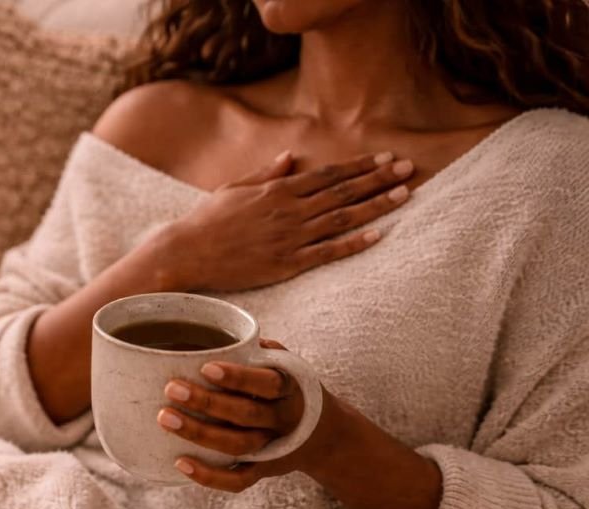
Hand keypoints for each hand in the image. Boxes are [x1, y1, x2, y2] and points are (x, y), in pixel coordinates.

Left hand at [155, 340, 344, 491]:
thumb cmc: (287, 388)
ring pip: (237, 446)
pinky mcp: (263, 471)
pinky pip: (237, 480)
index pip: (266, 383)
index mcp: (289, 388)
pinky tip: (179, 462)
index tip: (206, 367)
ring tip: (164, 418)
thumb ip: (254, 350)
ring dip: (199, 434)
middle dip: (207, 403)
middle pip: (245, 415)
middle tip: (171, 388)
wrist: (325, 434)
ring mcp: (273, 448)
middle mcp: (283, 420)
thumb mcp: (283, 364)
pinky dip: (209, 477)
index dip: (237, 377)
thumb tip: (210, 330)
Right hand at [159, 151, 413, 292]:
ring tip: (404, 195)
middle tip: (410, 169)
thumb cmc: (206, 221)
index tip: (386, 157)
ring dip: (376, 206)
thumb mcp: (234, 188)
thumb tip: (290, 158)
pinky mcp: (286, 263)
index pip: (329, 174)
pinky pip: (328, 251)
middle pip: (344, 191)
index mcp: (278, 190)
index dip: (361, 165)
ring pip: (343, 218)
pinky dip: (354, 243)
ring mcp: (290, 237)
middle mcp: (289, 210)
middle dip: (379, 178)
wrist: (187, 253)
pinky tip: (378, 235)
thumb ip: (266, 173)